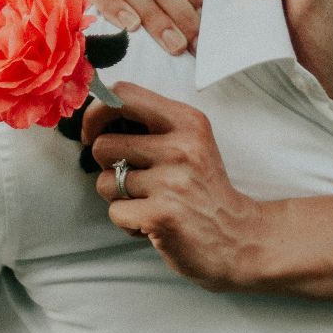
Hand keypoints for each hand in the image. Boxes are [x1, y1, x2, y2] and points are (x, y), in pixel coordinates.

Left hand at [83, 82, 265, 291]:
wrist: (239, 237)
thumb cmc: (204, 189)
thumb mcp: (190, 142)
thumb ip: (152, 126)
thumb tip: (95, 117)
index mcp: (187, 120)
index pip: (123, 96)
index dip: (96, 113)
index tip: (93, 133)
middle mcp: (180, 147)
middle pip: (103, 145)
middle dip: (108, 166)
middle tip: (134, 179)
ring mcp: (172, 182)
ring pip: (105, 182)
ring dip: (119, 197)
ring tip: (149, 202)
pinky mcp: (162, 215)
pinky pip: (115, 212)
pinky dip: (128, 222)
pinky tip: (152, 222)